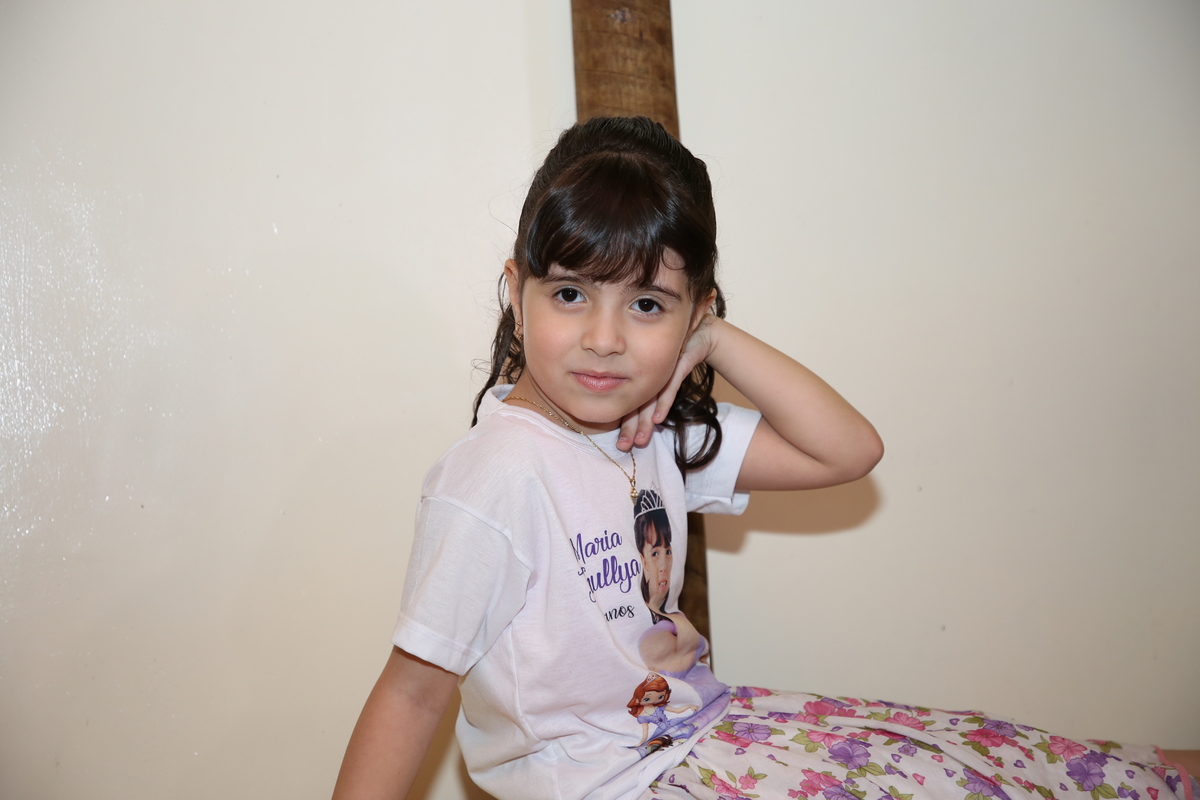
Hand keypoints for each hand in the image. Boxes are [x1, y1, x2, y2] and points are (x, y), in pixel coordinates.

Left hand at [616, 315, 720, 451]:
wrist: (700, 334)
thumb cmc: (681, 355)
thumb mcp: (667, 376)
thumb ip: (657, 394)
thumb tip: (649, 421)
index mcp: (641, 376)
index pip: (630, 403)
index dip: (625, 424)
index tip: (621, 444)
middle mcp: (647, 372)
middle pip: (637, 403)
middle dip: (630, 427)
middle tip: (623, 446)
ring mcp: (661, 368)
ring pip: (650, 398)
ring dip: (644, 421)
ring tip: (640, 440)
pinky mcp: (676, 363)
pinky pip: (669, 386)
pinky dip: (663, 403)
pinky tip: (657, 419)